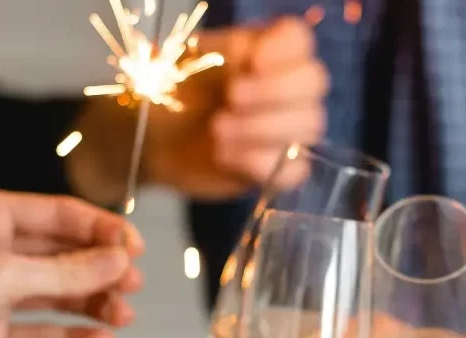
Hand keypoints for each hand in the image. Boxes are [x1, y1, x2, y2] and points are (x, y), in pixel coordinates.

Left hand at [0, 189, 142, 337]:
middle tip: (132, 285)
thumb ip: (65, 271)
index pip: (61, 215)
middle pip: (65, 255)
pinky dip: (72, 337)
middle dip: (102, 270)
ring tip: (122, 316)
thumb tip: (116, 261)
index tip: (134, 249)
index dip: (102, 230)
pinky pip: (42, 332)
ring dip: (93, 304)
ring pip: (58, 294)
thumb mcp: (1, 276)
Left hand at [69, 17, 328, 202]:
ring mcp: (289, 131)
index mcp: (268, 51)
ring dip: (260, 128)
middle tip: (230, 98)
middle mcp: (288, 88)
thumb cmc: (173, 93)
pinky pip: (294, 170)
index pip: (300, 39)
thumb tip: (247, 53)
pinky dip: (259, 163)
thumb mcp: (188, 61)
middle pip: (314, 82)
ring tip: (217, 130)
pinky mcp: (280, 169)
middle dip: (273, 91)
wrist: (151, 138)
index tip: (250, 62)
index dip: (283, 50)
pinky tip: (224, 157)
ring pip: (308, 126)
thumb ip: (221, 52)